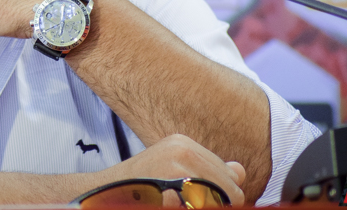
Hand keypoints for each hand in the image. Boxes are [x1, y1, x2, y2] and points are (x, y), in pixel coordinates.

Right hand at [91, 134, 245, 205]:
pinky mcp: (172, 178)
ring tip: (176, 201)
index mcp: (184, 143)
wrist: (106, 192)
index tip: (199, 202)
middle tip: (187, 203)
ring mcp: (177, 162)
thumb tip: (240, 172)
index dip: (223, 197)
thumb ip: (208, 171)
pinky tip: (169, 202)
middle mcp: (184, 148)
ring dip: (203, 206)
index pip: (229, 175)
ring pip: (220, 199)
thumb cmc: (140, 187)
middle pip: (230, 188)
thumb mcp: (174, 173)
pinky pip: (204, 205)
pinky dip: (189, 207)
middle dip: (218, 204)